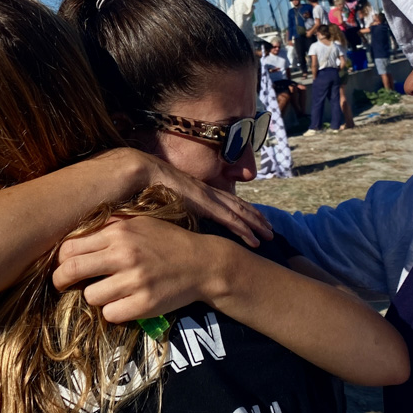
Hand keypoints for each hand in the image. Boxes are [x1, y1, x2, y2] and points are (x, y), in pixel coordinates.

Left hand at [53, 216, 230, 321]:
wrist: (202, 263)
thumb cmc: (167, 241)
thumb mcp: (139, 223)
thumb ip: (109, 226)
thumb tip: (75, 236)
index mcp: (118, 233)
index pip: (70, 248)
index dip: (60, 260)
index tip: (62, 266)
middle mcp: (124, 255)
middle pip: (70, 271)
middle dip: (60, 281)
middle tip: (62, 285)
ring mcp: (134, 281)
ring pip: (90, 296)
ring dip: (95, 296)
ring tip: (109, 291)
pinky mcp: (144, 305)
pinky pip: (110, 314)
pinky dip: (114, 311)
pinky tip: (125, 302)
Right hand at [131, 150, 270, 245]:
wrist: (143, 172)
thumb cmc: (147, 186)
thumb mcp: (163, 200)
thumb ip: (172, 209)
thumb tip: (171, 225)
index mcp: (199, 191)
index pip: (226, 200)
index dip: (242, 209)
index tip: (253, 218)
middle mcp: (208, 192)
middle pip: (238, 205)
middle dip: (255, 216)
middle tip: (270, 228)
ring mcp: (209, 198)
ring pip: (240, 212)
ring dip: (256, 224)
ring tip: (269, 234)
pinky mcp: (206, 205)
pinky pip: (230, 219)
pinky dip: (245, 230)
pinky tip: (255, 240)